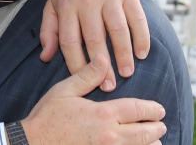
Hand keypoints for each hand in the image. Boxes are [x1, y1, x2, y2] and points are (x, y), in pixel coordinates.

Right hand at [21, 55, 165, 144]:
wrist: (33, 143)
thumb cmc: (47, 117)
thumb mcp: (64, 91)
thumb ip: (87, 75)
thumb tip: (103, 59)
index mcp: (103, 114)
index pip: (138, 110)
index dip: (153, 110)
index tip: (159, 110)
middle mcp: (110, 136)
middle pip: (145, 134)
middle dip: (156, 129)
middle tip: (161, 126)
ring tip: (155, 142)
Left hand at [39, 0, 149, 90]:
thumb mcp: (53, 4)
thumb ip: (48, 30)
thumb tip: (45, 57)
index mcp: (67, 6)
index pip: (69, 40)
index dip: (76, 63)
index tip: (84, 81)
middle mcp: (87, 1)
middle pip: (95, 37)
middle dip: (102, 65)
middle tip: (108, 86)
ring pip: (118, 29)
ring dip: (123, 53)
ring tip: (126, 72)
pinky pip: (137, 18)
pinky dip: (141, 37)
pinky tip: (142, 53)